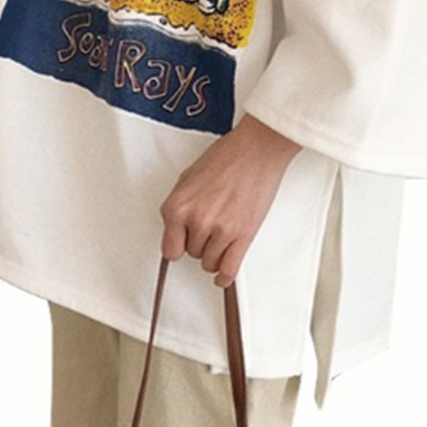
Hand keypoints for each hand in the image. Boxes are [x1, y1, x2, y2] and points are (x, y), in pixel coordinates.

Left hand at [159, 113, 301, 287]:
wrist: (256, 150)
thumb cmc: (227, 157)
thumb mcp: (188, 178)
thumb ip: (179, 207)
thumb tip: (175, 229)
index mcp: (178, 206)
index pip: (169, 248)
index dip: (177, 245)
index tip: (181, 244)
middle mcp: (197, 220)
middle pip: (191, 254)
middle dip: (198, 242)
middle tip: (209, 225)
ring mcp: (220, 230)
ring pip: (210, 262)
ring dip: (214, 253)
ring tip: (220, 235)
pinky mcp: (243, 236)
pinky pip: (229, 269)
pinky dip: (224, 276)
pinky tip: (223, 274)